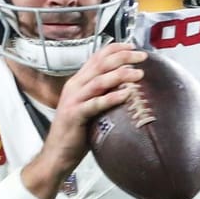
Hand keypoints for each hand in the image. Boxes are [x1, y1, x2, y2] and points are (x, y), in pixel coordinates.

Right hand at [32, 42, 148, 185]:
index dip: (115, 48)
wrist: (57, 153)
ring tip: (138, 73)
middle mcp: (75, 86)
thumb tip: (126, 86)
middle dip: (123, 57)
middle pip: (100, 64)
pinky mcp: (75, 115)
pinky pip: (95, 104)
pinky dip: (111, 97)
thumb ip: (102, 94)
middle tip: (142, 56)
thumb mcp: (90, 107)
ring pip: (98, 81)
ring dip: (120, 74)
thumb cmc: (77, 132)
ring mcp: (74, 100)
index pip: (97, 57)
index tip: (133, 46)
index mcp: (79, 81)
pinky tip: (126, 94)